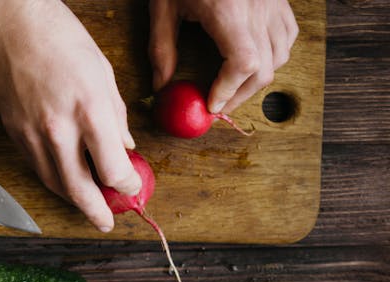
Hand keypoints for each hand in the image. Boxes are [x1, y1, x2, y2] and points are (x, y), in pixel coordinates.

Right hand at [0, 0, 140, 232]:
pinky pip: (37, 167)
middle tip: (106, 222)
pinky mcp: (15, 133)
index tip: (132, 186)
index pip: (114, 170)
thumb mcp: (104, 74)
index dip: (127, 185)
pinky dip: (53, 179)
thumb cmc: (61, 39)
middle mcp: (60, 130)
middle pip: (81, 190)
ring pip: (55, 184)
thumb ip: (116, 116)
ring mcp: (33, 134)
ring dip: (74, 200)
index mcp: (90, 111)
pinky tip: (64, 179)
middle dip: (97, 212)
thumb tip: (125, 145)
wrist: (14, 25)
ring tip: (87, 205)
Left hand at [148, 0, 298, 113]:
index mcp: (228, 11)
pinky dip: (274, 55)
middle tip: (217, 105)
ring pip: (280, 55)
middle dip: (240, 94)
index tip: (211, 104)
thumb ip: (162, 49)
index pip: (243, 63)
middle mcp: (257, 8)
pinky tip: (253, 60)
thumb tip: (162, 86)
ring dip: (257, 79)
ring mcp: (272, 3)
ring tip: (232, 87)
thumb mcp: (163, 7)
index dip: (228, 90)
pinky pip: (287, 35)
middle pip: (264, 68)